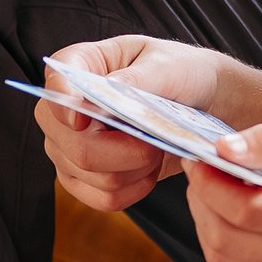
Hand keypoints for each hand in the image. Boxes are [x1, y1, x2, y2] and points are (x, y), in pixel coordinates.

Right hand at [33, 34, 261, 215]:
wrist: (206, 103)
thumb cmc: (182, 72)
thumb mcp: (168, 66)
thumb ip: (136, 80)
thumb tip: (105, 92)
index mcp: (80, 64)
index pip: (56, 83)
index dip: (64, 104)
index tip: (84, 118)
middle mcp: (64, 108)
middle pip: (72, 143)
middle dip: (121, 149)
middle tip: (155, 139)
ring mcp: (69, 147)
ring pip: (90, 174)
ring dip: (134, 168)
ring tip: (158, 148)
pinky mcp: (86, 179)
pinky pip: (102, 198)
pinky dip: (134, 189)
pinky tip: (151, 172)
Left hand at [180, 120, 261, 261]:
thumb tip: (222, 147)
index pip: (241, 209)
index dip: (207, 179)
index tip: (198, 148)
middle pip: (223, 240)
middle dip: (200, 198)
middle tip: (203, 161)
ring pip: (224, 259)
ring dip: (209, 218)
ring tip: (219, 179)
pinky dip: (230, 236)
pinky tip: (244, 204)